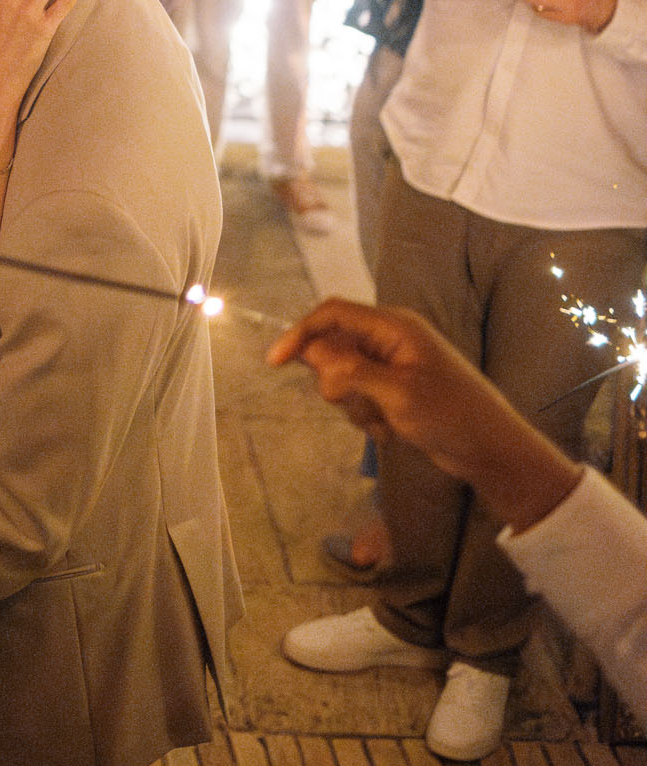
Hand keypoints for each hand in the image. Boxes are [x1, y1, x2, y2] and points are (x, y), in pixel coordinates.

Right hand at [268, 299, 581, 533]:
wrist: (491, 450)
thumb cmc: (450, 415)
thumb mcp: (398, 394)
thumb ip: (352, 370)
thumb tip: (314, 355)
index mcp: (393, 326)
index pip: (332, 315)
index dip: (300, 333)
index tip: (275, 363)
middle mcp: (389, 339)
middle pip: (333, 348)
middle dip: (336, 382)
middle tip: (360, 403)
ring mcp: (391, 366)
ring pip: (342, 377)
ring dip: (354, 405)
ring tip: (384, 422)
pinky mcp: (393, 390)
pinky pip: (359, 397)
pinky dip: (367, 416)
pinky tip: (391, 431)